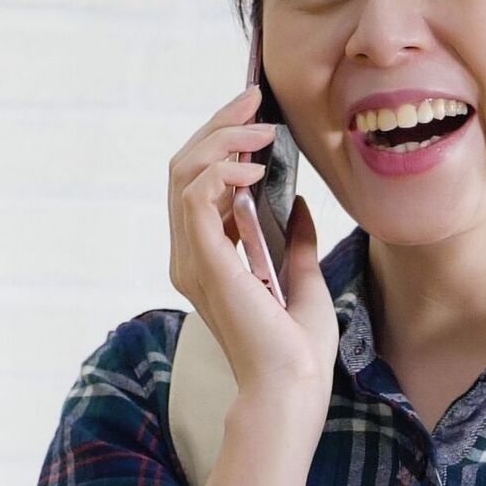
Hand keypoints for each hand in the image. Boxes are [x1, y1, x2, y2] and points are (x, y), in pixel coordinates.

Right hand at [167, 85, 338, 410]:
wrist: (293, 386)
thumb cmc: (296, 349)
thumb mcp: (302, 279)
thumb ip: (295, 239)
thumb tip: (298, 200)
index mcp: (207, 258)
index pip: (196, 181)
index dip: (220, 140)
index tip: (257, 113)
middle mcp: (191, 255)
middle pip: (183, 167)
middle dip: (218, 125)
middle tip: (255, 100)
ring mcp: (193, 260)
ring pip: (183, 173)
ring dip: (221, 140)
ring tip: (262, 132)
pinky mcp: (205, 263)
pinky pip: (195, 198)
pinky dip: (220, 173)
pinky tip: (255, 170)